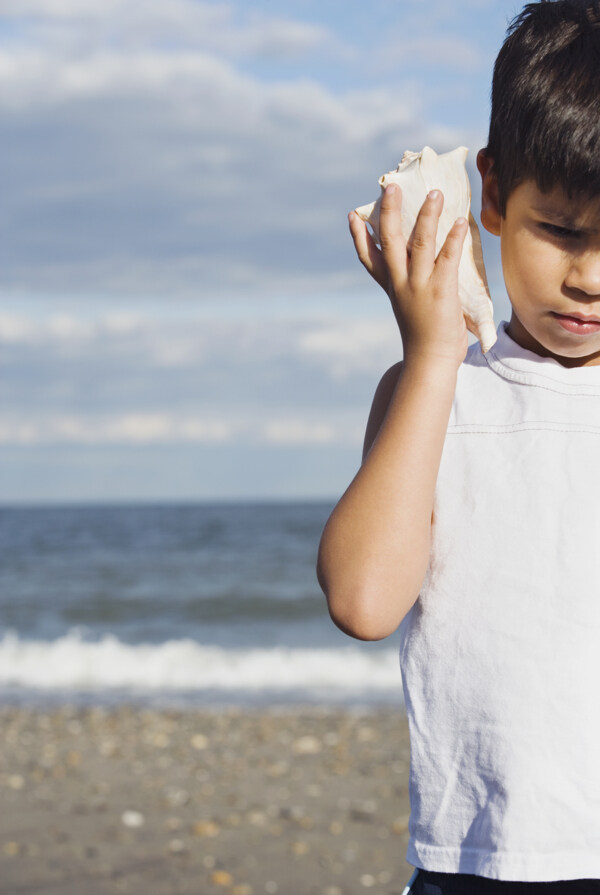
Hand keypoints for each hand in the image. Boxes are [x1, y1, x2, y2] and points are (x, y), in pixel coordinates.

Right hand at [349, 185, 468, 367]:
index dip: (359, 236)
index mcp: (392, 287)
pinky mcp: (441, 291)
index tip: (353, 215)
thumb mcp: (411, 308)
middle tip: (391, 186)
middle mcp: (401, 283)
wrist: (430, 362)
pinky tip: (459, 222)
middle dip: (389, 212)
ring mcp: (419, 286)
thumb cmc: (425, 336)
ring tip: (435, 193)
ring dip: (426, 216)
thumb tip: (425, 268)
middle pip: (390, 241)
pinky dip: (453, 239)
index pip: (369, 258)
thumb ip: (414, 287)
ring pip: (419, 243)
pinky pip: (447, 259)